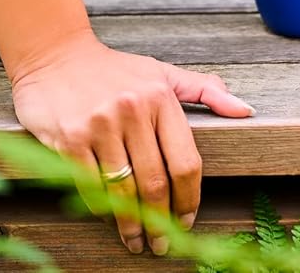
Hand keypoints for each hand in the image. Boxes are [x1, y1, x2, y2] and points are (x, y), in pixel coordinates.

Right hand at [9, 32, 254, 254]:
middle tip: (162, 244)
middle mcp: (132, 110)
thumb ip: (204, 90)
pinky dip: (101, 208)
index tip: (187, 220)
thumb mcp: (161, 72)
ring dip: (131, 224)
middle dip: (161, 221)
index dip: (189, 199)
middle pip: (156, 183)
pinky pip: (90, 185)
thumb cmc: (113, 69)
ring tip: (136, 240)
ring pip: (123, 190)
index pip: (186, 162)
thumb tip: (246, 109)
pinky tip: (108, 218)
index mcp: (161, 98)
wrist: (54, 55)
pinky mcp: (69, 137)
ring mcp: (100, 124)